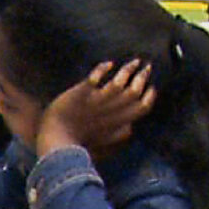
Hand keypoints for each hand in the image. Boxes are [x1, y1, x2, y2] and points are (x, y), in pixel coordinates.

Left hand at [38, 59, 156, 154]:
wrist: (57, 142)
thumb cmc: (80, 146)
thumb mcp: (106, 145)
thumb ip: (119, 136)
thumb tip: (131, 129)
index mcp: (120, 123)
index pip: (143, 108)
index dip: (149, 96)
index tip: (151, 87)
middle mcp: (113, 111)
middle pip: (135, 91)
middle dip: (143, 77)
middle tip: (148, 67)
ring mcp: (98, 101)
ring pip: (120, 81)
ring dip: (129, 69)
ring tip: (135, 61)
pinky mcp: (83, 93)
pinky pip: (96, 77)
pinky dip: (103, 69)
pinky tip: (109, 64)